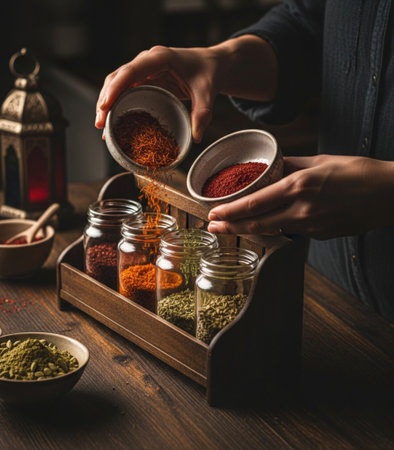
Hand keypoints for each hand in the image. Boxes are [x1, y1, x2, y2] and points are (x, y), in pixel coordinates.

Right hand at [95, 36, 276, 142]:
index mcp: (160, 58)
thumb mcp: (208, 93)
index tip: (105, 106)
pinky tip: (113, 123)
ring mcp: (144, 70)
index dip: (115, 88)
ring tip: (102, 128)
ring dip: (107, 104)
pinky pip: (125, 90)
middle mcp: (147, 61)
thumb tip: (196, 137)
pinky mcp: (145, 79)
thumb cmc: (209, 73)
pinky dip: (116, 105)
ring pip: (117, 84)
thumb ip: (202, 113)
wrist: (213, 64)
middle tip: (100, 125)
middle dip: (105, 100)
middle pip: (117, 78)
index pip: (130, 71)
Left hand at [207, 155, 393, 238]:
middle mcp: (302, 210)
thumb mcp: (320, 160)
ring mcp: (312, 226)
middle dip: (230, 226)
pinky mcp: (320, 235)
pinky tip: (262, 225)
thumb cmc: (358, 172)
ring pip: (270, 231)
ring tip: (229, 227)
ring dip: (247, 230)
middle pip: (257, 224)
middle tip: (211, 226)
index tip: (214, 212)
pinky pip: (290, 232)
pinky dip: (272, 229)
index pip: (255, 203)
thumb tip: (270, 168)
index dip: (231, 211)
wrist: (390, 194)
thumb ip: (290, 165)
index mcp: (300, 186)